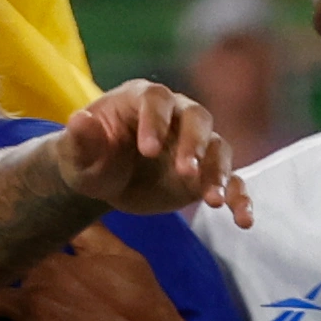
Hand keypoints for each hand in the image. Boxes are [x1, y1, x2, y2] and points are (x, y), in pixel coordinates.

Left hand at [57, 80, 241, 220]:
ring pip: (218, 148)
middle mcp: (176, 115)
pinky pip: (232, 180)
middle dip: (194, 144)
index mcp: (142, 100)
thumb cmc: (89, 159)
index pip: (156, 99)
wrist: (104, 179)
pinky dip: (239, 197)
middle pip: (197, 118)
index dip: (155, 121)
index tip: (146, 151)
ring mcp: (195, 144)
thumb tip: (80, 120)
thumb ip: (80, 139)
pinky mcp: (206, 173)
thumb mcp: (77, 154)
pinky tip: (242, 220)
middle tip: (185, 173)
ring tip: (213, 201)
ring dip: (220, 173)